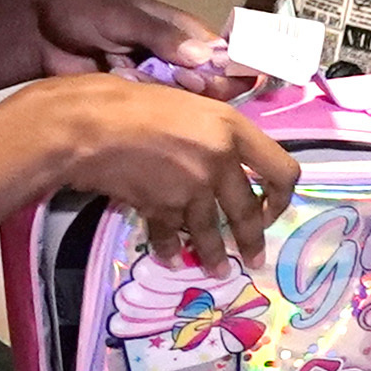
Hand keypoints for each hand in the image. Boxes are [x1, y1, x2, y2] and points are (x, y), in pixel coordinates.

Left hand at [7, 0, 249, 91]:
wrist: (35, 34)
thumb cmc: (80, 13)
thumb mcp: (121, 16)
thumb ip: (160, 35)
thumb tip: (202, 57)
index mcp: (174, 27)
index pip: (215, 47)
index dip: (228, 64)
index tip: (231, 77)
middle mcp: (170, 55)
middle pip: (205, 77)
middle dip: (206, 86)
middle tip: (195, 88)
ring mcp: (152, 80)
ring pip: (183, 97)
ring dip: (181, 100)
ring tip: (167, 96)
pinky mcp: (134, 101)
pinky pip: (156, 110)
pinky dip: (156, 109)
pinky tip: (147, 105)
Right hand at [26, 73, 299, 269]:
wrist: (88, 124)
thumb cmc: (131, 101)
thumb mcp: (187, 102)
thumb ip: (213, 131)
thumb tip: (229, 155)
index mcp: (232, 129)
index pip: (282, 170)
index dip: (283, 195)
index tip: (273, 208)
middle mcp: (219, 162)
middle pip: (248, 212)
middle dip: (252, 241)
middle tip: (254, 258)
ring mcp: (191, 188)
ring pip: (211, 233)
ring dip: (214, 256)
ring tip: (217, 270)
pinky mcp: (163, 208)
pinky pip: (173, 236)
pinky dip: (172, 249)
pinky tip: (173, 259)